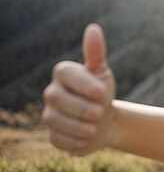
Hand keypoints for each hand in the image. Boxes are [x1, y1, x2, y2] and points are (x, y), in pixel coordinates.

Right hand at [42, 23, 116, 155]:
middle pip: (58, 99)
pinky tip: (87, 139)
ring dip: (79, 127)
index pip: (65, 74)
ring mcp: (50, 115)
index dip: (83, 84)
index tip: (101, 93)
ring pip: (56, 121)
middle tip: (100, 113)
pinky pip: (59, 140)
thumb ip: (96, 54)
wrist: (105, 121)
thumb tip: (93, 28)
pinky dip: (75, 142)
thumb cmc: (101, 93)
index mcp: (63, 74)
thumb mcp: (102, 74)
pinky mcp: (54, 136)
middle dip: (81, 108)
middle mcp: (52, 93)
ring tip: (95, 128)